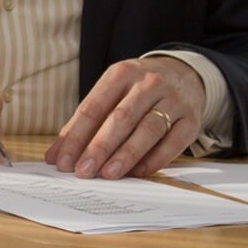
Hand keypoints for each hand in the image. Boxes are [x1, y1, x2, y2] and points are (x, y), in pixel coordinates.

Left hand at [44, 58, 204, 178]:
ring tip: (108, 174)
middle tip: (83, 171)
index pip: (93, 107)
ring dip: (126, 154)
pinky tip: (138, 172)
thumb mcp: (112, 92)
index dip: (76, 136)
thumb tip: (56, 155)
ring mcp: (173, 101)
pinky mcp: (191, 120)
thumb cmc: (138, 89)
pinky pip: (174, 143)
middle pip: (120, 118)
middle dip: (99, 147)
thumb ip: (85, 122)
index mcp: (121, 74)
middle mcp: (148, 83)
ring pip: (148, 129)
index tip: (63, 160)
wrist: (184, 74)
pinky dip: (155, 159)